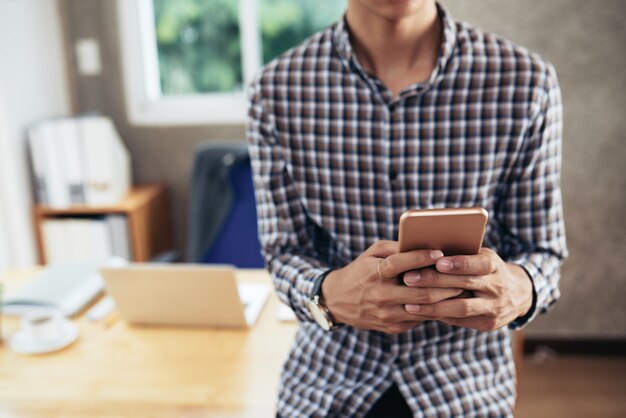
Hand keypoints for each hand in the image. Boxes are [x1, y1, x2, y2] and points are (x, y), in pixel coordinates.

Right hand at [321, 240, 464, 333]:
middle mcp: (380, 295)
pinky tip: (447, 302)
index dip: (420, 258)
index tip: (439, 253)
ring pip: (423, 309)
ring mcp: (386, 314)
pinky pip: (419, 319)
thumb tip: (423, 244)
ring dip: (444, 299)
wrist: (338, 301)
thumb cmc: (362, 270)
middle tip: (463, 276)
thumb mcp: (372, 254)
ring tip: (461, 289)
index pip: (399, 264)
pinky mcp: (392, 327)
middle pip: (419, 292)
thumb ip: (396, 248)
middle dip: (444, 284)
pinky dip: (435, 310)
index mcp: (374, 273)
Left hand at [403, 248, 532, 330]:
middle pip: (465, 285)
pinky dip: (439, 316)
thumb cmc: (486, 269)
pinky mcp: (489, 324)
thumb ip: (461, 255)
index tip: (438, 262)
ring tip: (409, 304)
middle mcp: (498, 287)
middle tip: (409, 279)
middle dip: (435, 282)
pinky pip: (460, 321)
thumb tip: (427, 251)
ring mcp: (495, 308)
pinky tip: (420, 314)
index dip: (459, 263)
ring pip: (461, 308)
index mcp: (495, 266)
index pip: (479, 264)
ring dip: (433, 307)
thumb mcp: (481, 256)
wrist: (518, 294)